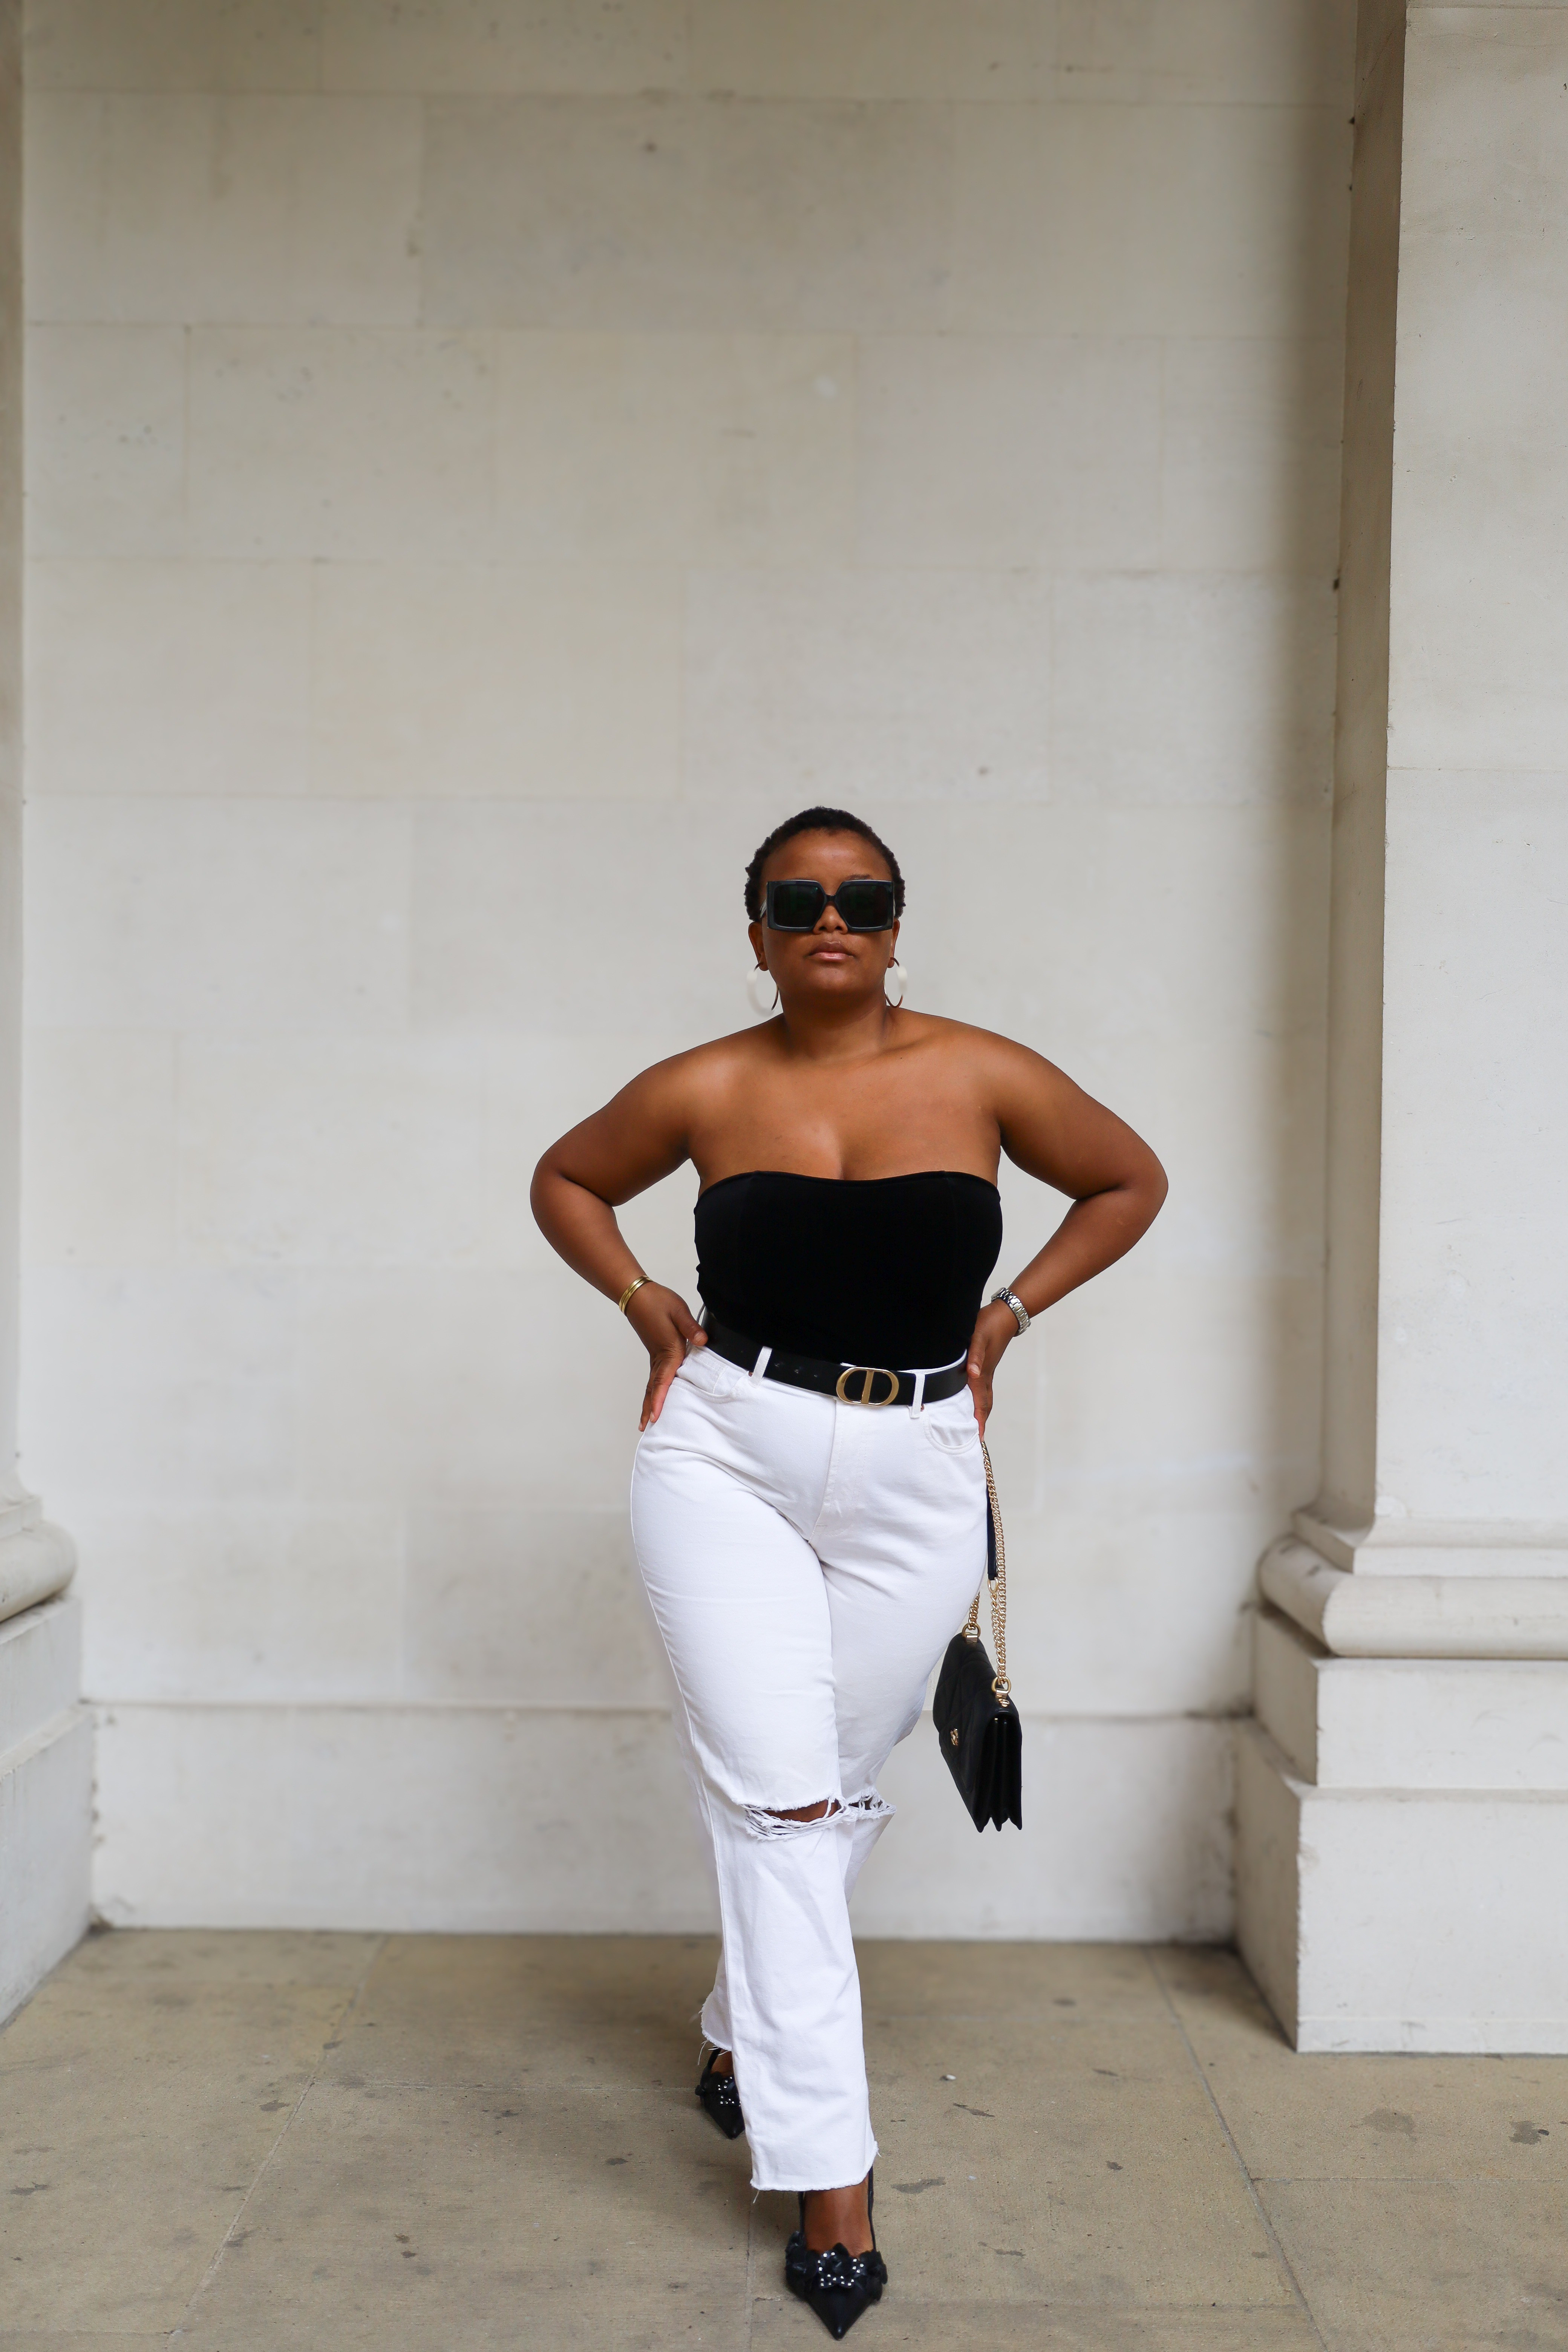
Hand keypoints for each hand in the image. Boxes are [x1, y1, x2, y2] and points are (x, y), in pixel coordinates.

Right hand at [626, 1282, 705, 1429]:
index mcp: (668, 1350)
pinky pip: (653, 1377)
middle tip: (646, 1427)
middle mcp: (659, 1357)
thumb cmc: (659, 1302)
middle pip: (654, 1387)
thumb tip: (703, 1341)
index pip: (664, 1379)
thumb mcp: (678, 1310)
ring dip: (649, 1402)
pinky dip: (651, 1391)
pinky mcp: (655, 1353)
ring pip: (651, 1384)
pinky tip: (653, 1396)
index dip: (661, 1398)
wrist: (639, 1295)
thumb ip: (691, 1327)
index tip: (656, 1415)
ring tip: (645, 1421)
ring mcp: (655, 1357)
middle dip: (650, 1408)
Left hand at [965, 1301, 1018, 1439]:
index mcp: (982, 1373)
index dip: (978, 1420)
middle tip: (976, 1439)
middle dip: (980, 1422)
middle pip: (984, 1404)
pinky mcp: (986, 1364)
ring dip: (980, 1411)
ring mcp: (986, 1370)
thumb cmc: (989, 1323)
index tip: (977, 1438)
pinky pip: (981, 1387)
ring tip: (976, 1425)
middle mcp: (985, 1375)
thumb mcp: (978, 1337)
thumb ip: (975, 1356)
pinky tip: (972, 1399)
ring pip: (984, 1396)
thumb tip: (973, 1375)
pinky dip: (978, 1398)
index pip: (980, 1402)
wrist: (1004, 1314)